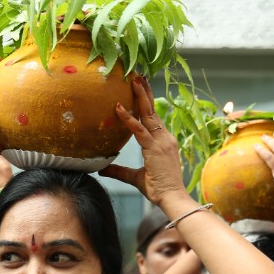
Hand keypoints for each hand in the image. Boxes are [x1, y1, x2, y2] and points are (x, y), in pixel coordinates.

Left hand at [98, 77, 189, 210]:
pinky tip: (119, 108)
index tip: (141, 87)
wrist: (172, 198)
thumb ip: (118, 171)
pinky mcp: (155, 149)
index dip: (147, 102)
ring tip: (133, 79)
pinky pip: (140, 130)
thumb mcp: (134, 177)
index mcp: (163, 142)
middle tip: (137, 75)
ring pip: (148, 114)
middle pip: (152, 110)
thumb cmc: (158, 189)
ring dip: (140, 96)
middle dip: (144, 92)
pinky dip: (128, 118)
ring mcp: (162, 142)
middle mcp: (165, 138)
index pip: (153, 117)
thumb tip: (102, 169)